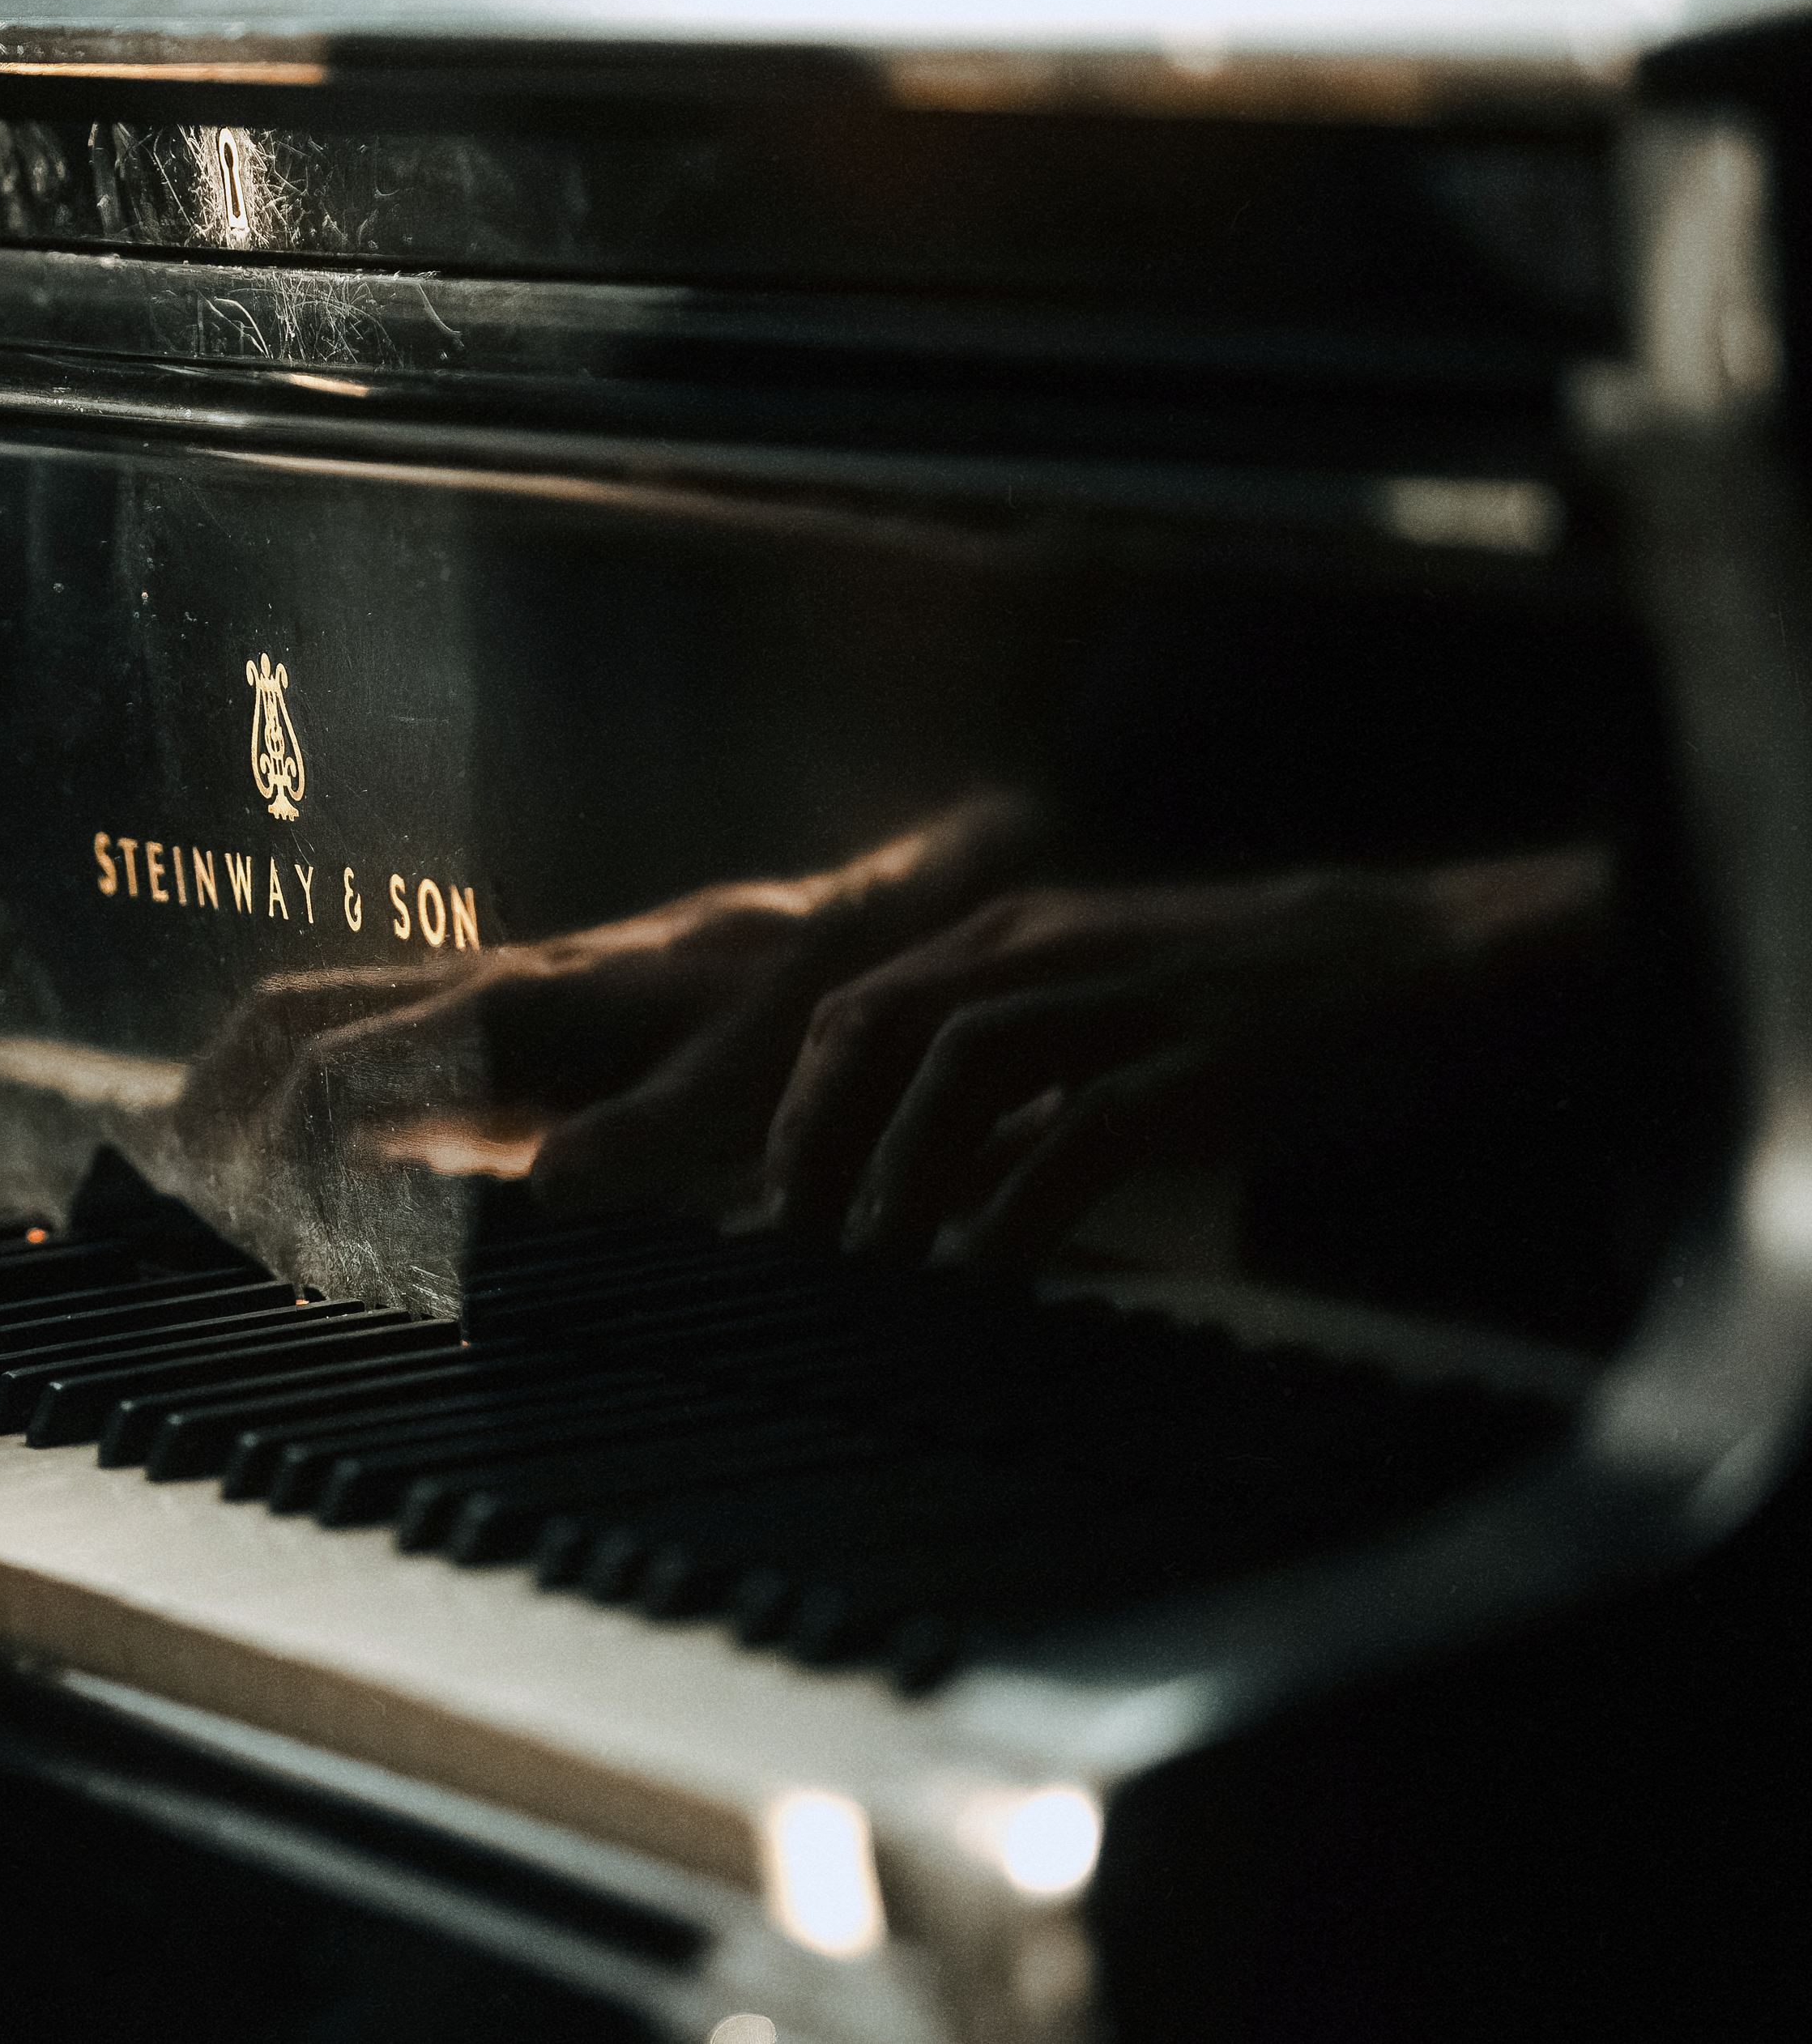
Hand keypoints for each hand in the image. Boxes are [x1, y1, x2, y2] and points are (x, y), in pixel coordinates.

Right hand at [169, 794, 1037, 1213]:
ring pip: (316, 1027)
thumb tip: (539, 1193)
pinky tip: (297, 1190)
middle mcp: (475, 995)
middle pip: (290, 1019)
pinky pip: (371, 1063)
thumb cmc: (799, 1022)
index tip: (238, 1222)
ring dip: (242, 1095)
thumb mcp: (743, 1094)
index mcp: (515, 1004)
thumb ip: (644, 1145)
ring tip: (186, 1192)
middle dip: (209, 1096)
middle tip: (153, 1190)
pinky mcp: (499, 1042)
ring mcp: (478, 1013)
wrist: (846, 943)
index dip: (275, 1146)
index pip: (341, 1067)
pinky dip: (308, 1114)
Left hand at [763, 848, 1611, 1265]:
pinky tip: (985, 1274)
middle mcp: (1051, 948)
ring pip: (959, 1066)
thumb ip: (1008, 1084)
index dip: (798, 1108)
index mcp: (1015, 933)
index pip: (856, 1009)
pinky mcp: (1206, 1061)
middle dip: (815, 1139)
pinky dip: (1020, 1204)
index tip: (775, 1200)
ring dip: (897, 1169)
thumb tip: (915, 1182)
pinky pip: (1082, 1132)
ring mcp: (1129, 998)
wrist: (1431, 959)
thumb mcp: (1104, 1011)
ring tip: (868, 1264)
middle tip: (791, 1243)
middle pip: (877, 1027)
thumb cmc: (1255, 1002)